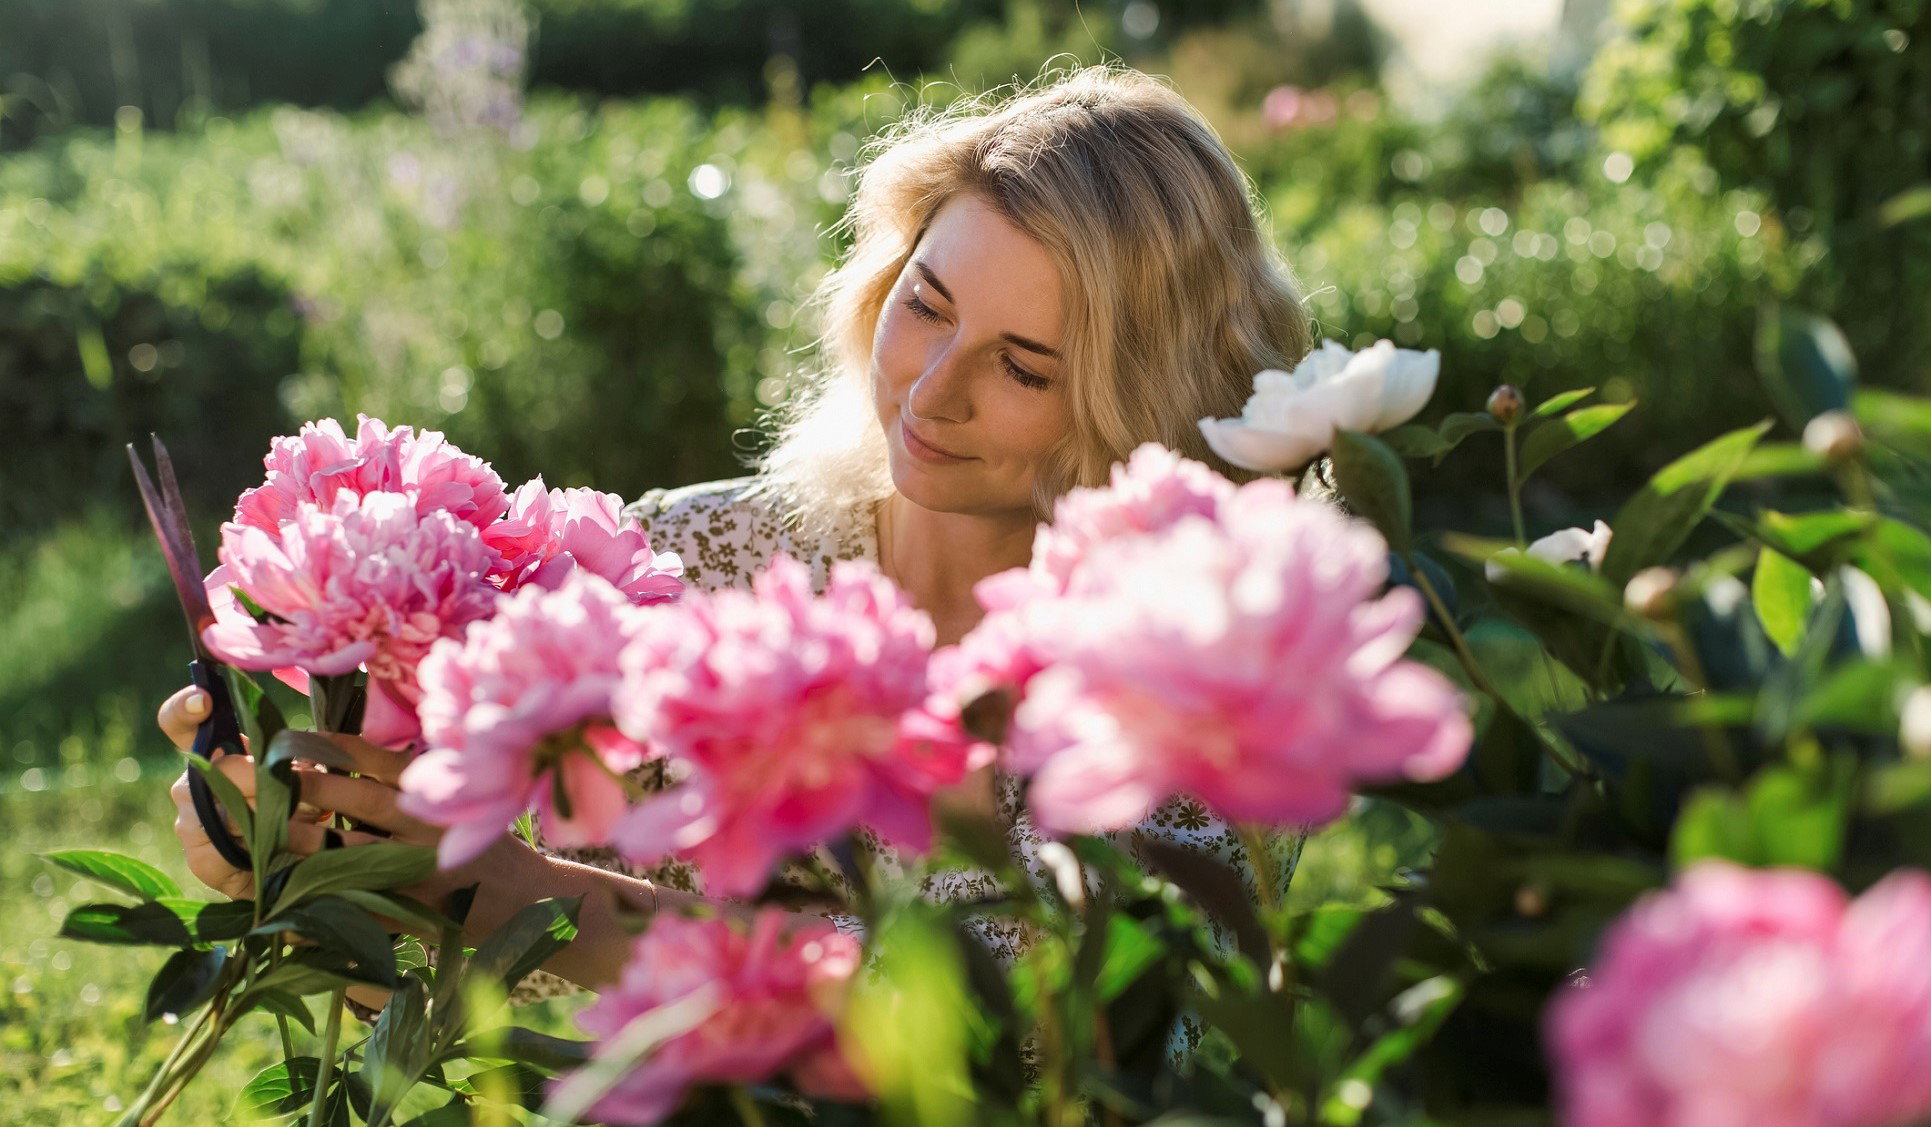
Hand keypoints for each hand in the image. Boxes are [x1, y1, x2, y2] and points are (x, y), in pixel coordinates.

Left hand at [160, 684, 532, 915]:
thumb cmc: (478, 835)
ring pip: (337, 851)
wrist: (528, 898)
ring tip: (235, 830)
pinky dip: (303, 898)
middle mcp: (424, 822)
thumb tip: (318, 752)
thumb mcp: (452, 791)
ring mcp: (415, 870)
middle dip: (283, 788)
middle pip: (344, 797)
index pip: (363, 755)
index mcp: (431, 785)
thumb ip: (396, 775)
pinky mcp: (405, 915)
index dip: (310, 746)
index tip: (265, 741)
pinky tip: (267, 889)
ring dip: (283, 841)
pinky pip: (343, 904)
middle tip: (227, 777)